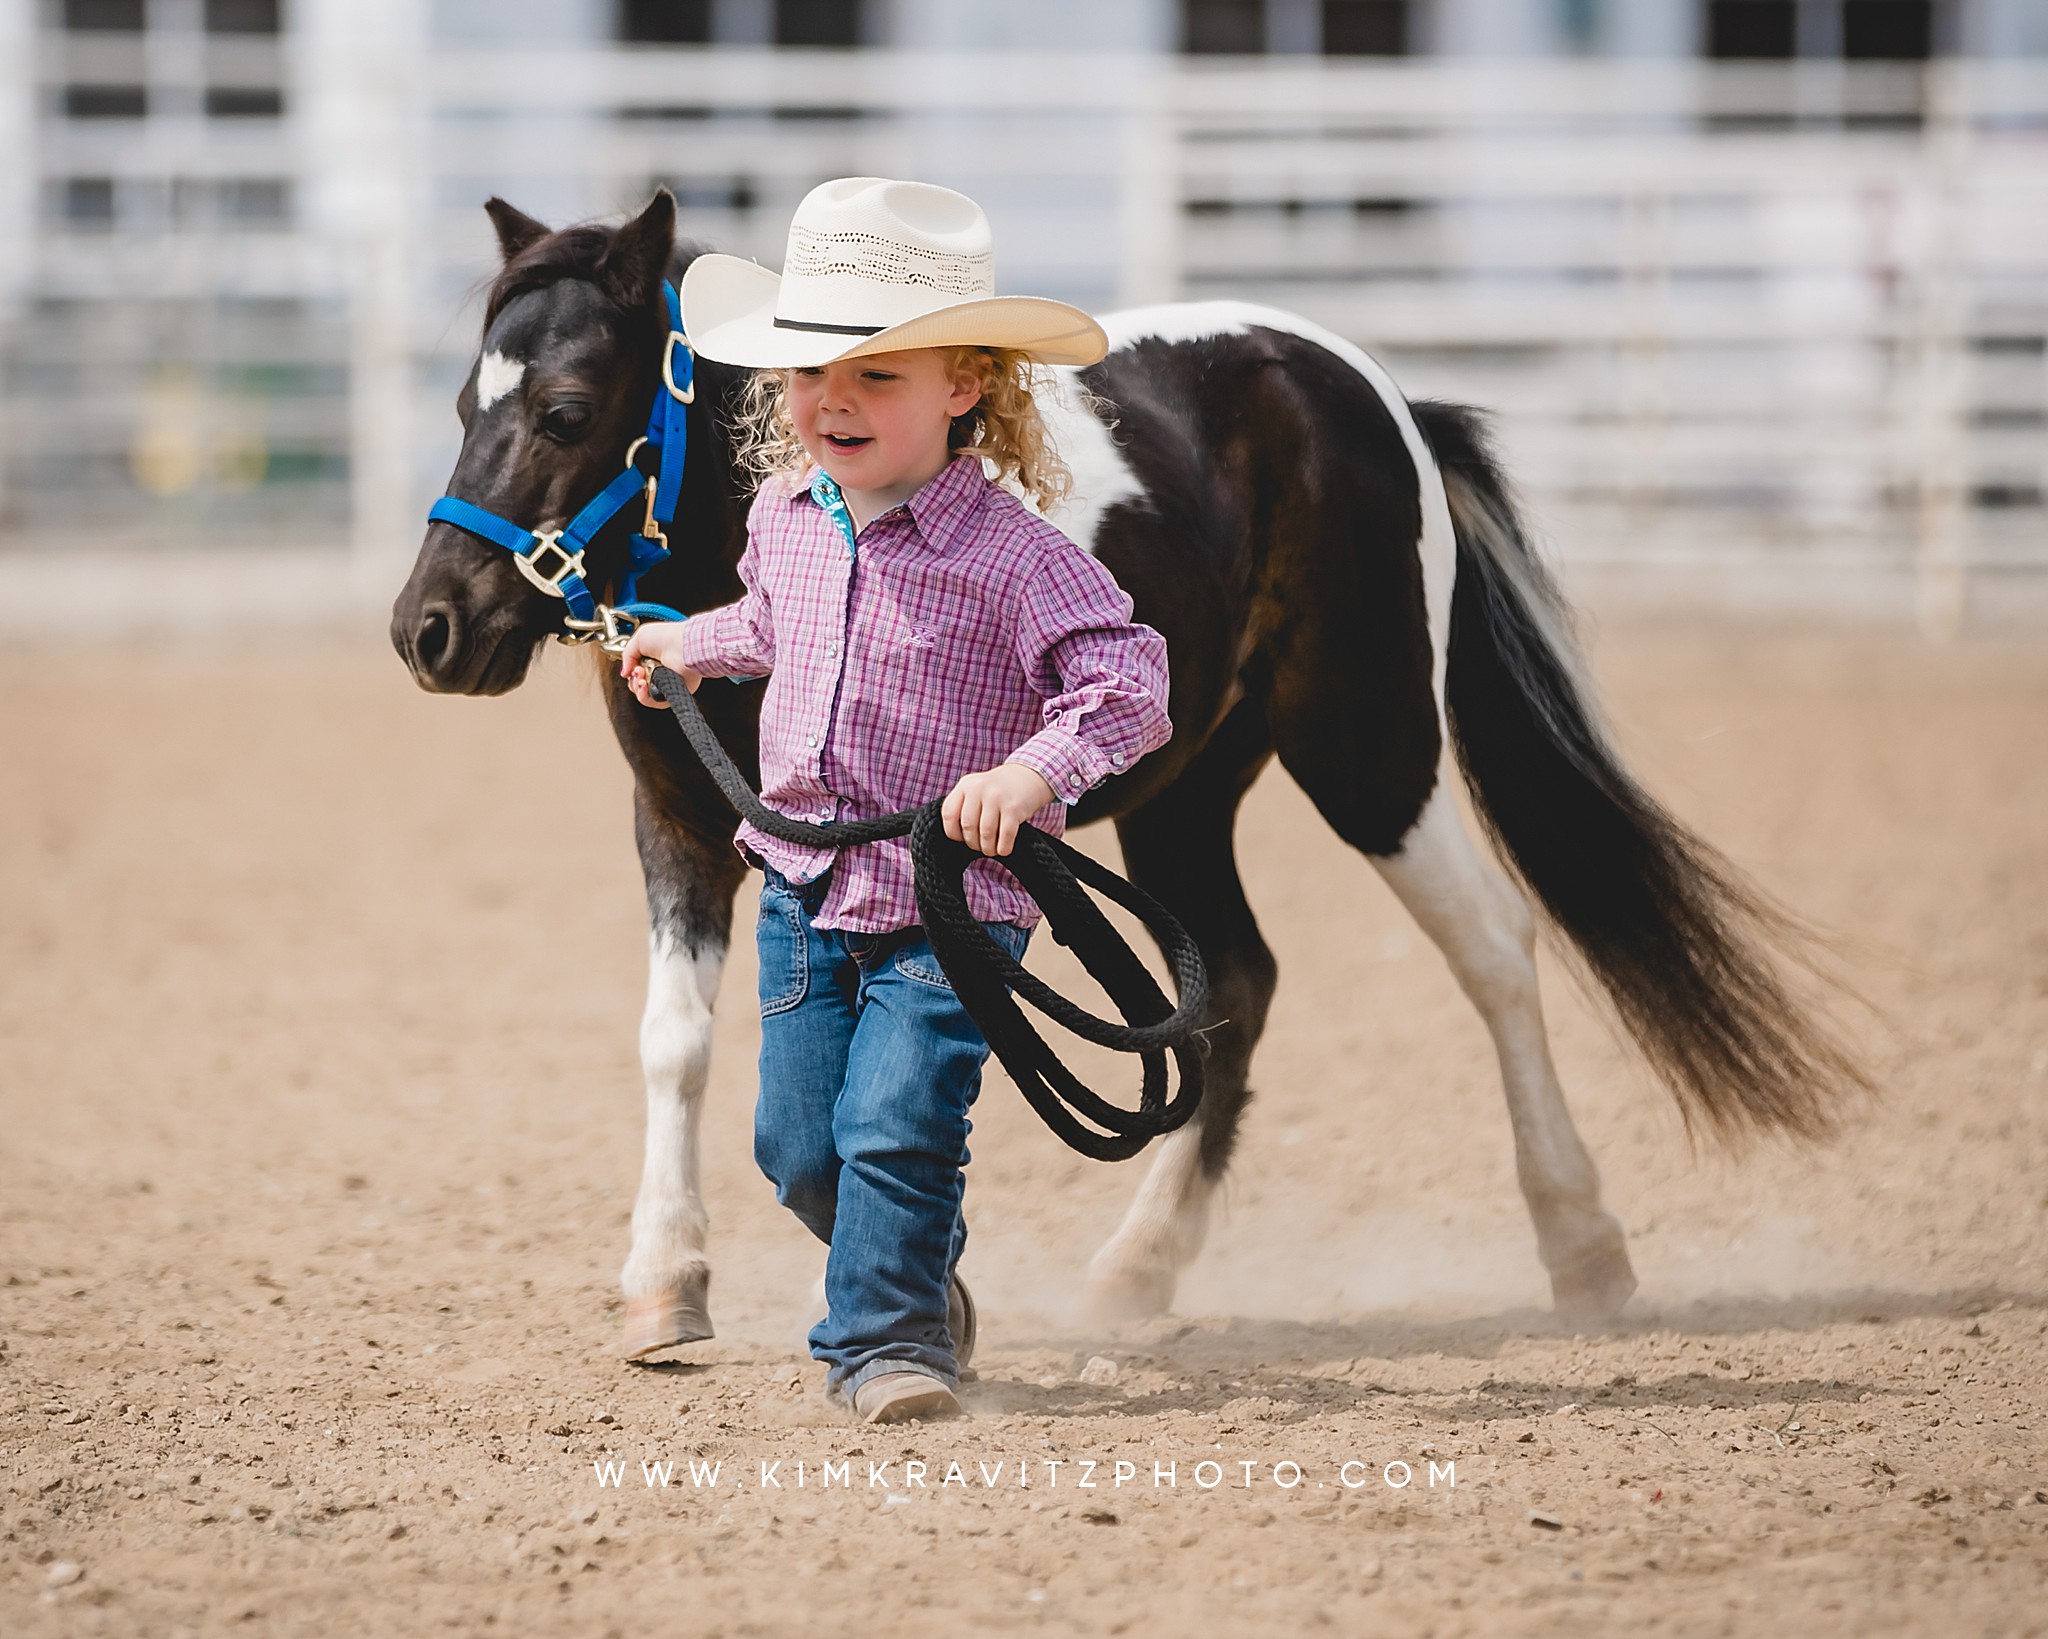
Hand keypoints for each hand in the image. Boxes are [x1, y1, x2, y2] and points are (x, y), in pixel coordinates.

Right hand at [617, 623, 701, 706]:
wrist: (681, 647)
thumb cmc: (666, 637)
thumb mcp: (639, 639)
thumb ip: (627, 655)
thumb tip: (624, 672)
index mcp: (652, 658)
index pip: (635, 672)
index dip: (630, 671)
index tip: (631, 667)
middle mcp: (659, 671)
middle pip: (637, 684)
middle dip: (633, 679)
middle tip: (638, 670)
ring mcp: (666, 682)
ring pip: (643, 694)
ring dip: (637, 687)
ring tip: (641, 678)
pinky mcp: (672, 691)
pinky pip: (654, 701)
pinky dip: (645, 696)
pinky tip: (644, 686)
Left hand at [942, 763, 1056, 857]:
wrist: (1028, 776)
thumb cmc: (998, 790)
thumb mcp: (977, 789)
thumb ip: (964, 806)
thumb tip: (957, 837)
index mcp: (966, 785)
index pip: (949, 814)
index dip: (952, 832)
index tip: (961, 838)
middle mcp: (979, 789)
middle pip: (968, 826)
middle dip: (973, 843)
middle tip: (980, 846)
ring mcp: (997, 797)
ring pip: (985, 833)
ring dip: (988, 848)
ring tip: (991, 849)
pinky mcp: (1014, 808)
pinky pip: (1005, 835)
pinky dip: (1003, 848)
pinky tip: (1004, 849)